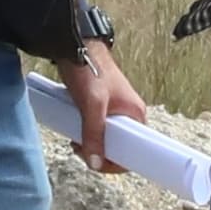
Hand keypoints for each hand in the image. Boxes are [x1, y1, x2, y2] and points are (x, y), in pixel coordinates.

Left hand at [59, 44, 148, 173]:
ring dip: (92, 145)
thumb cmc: (89, 70)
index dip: (117, 161)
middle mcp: (128, 114)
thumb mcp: (92, 105)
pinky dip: (87, 135)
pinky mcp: (101, 107)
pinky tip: (75, 134)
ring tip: (76, 143)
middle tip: (81, 150)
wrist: (75, 46)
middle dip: (100, 154)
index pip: (136, 150)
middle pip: (119, 146)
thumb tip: (95, 163)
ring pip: (106, 138)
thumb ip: (94, 133)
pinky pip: (98, 128)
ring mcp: (114, 110)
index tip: (98, 163)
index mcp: (136, 114)